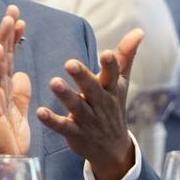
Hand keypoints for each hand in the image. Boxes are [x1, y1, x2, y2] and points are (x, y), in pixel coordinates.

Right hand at [0, 5, 30, 155]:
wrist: (2, 166)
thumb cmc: (7, 143)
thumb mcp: (19, 114)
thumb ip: (20, 94)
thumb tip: (22, 74)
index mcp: (2, 89)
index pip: (8, 58)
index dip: (13, 39)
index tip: (20, 20)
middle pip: (1, 54)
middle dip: (6, 31)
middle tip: (13, 8)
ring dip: (1, 40)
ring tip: (8, 19)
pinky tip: (0, 49)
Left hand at [35, 28, 141, 179]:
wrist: (113, 149)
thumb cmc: (114, 107)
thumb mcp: (121, 83)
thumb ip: (126, 56)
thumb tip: (139, 30)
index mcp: (111, 90)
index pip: (113, 75)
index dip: (111, 66)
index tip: (106, 53)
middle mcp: (101, 104)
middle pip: (92, 89)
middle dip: (83, 77)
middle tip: (70, 63)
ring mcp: (88, 120)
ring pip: (77, 107)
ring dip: (66, 96)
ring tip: (54, 82)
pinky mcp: (75, 134)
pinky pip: (63, 127)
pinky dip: (52, 121)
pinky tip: (40, 112)